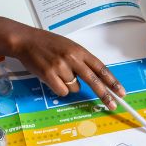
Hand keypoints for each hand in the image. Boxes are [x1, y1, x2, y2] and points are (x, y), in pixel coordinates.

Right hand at [10, 28, 124, 109]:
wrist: (25, 41)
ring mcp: (61, 67)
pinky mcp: (49, 75)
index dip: (112, 81)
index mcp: (80, 51)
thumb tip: (95, 79)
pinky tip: (52, 78)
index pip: (101, 68)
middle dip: (104, 94)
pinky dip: (59, 88)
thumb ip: (82, 61)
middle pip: (93, 80)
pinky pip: (63, 91)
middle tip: (113, 104)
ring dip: (70, 85)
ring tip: (59, 73)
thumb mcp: (69, 47)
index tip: (120, 92)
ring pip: (75, 88)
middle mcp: (72, 58)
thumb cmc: (47, 44)